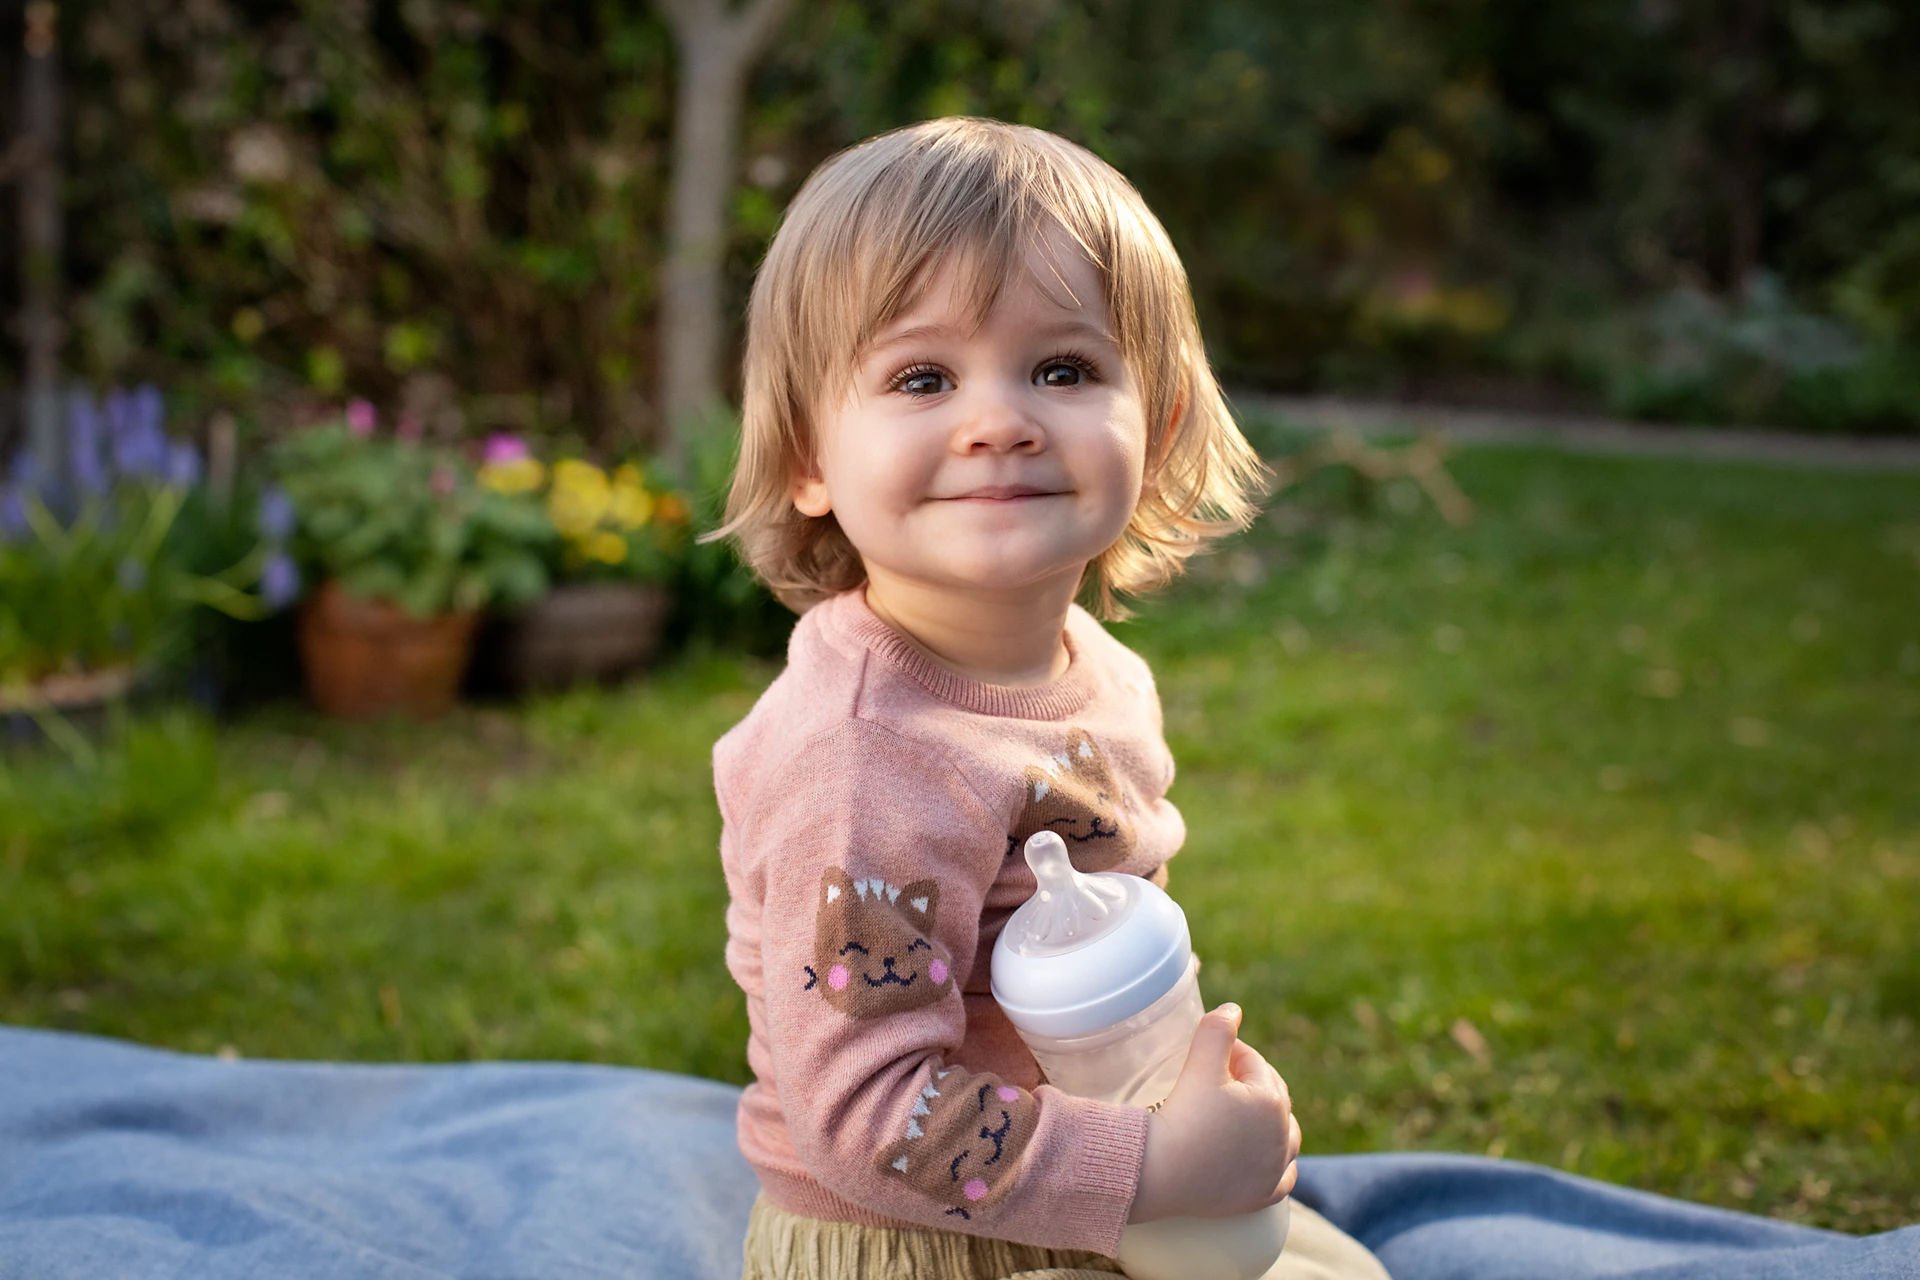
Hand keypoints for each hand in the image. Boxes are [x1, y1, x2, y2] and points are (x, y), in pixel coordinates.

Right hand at [1127, 1003, 1300, 1222]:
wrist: (1163, 1171)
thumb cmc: (1183, 1114)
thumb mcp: (1200, 1063)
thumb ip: (1217, 1030)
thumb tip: (1233, 1009)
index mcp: (1272, 1101)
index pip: (1255, 1064)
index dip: (1232, 1053)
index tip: (1209, 1053)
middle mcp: (1283, 1136)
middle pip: (1272, 1097)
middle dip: (1251, 1083)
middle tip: (1219, 1078)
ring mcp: (1275, 1169)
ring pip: (1286, 1137)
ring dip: (1271, 1122)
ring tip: (1246, 1114)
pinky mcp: (1263, 1196)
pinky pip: (1282, 1177)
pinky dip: (1276, 1165)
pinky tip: (1265, 1159)